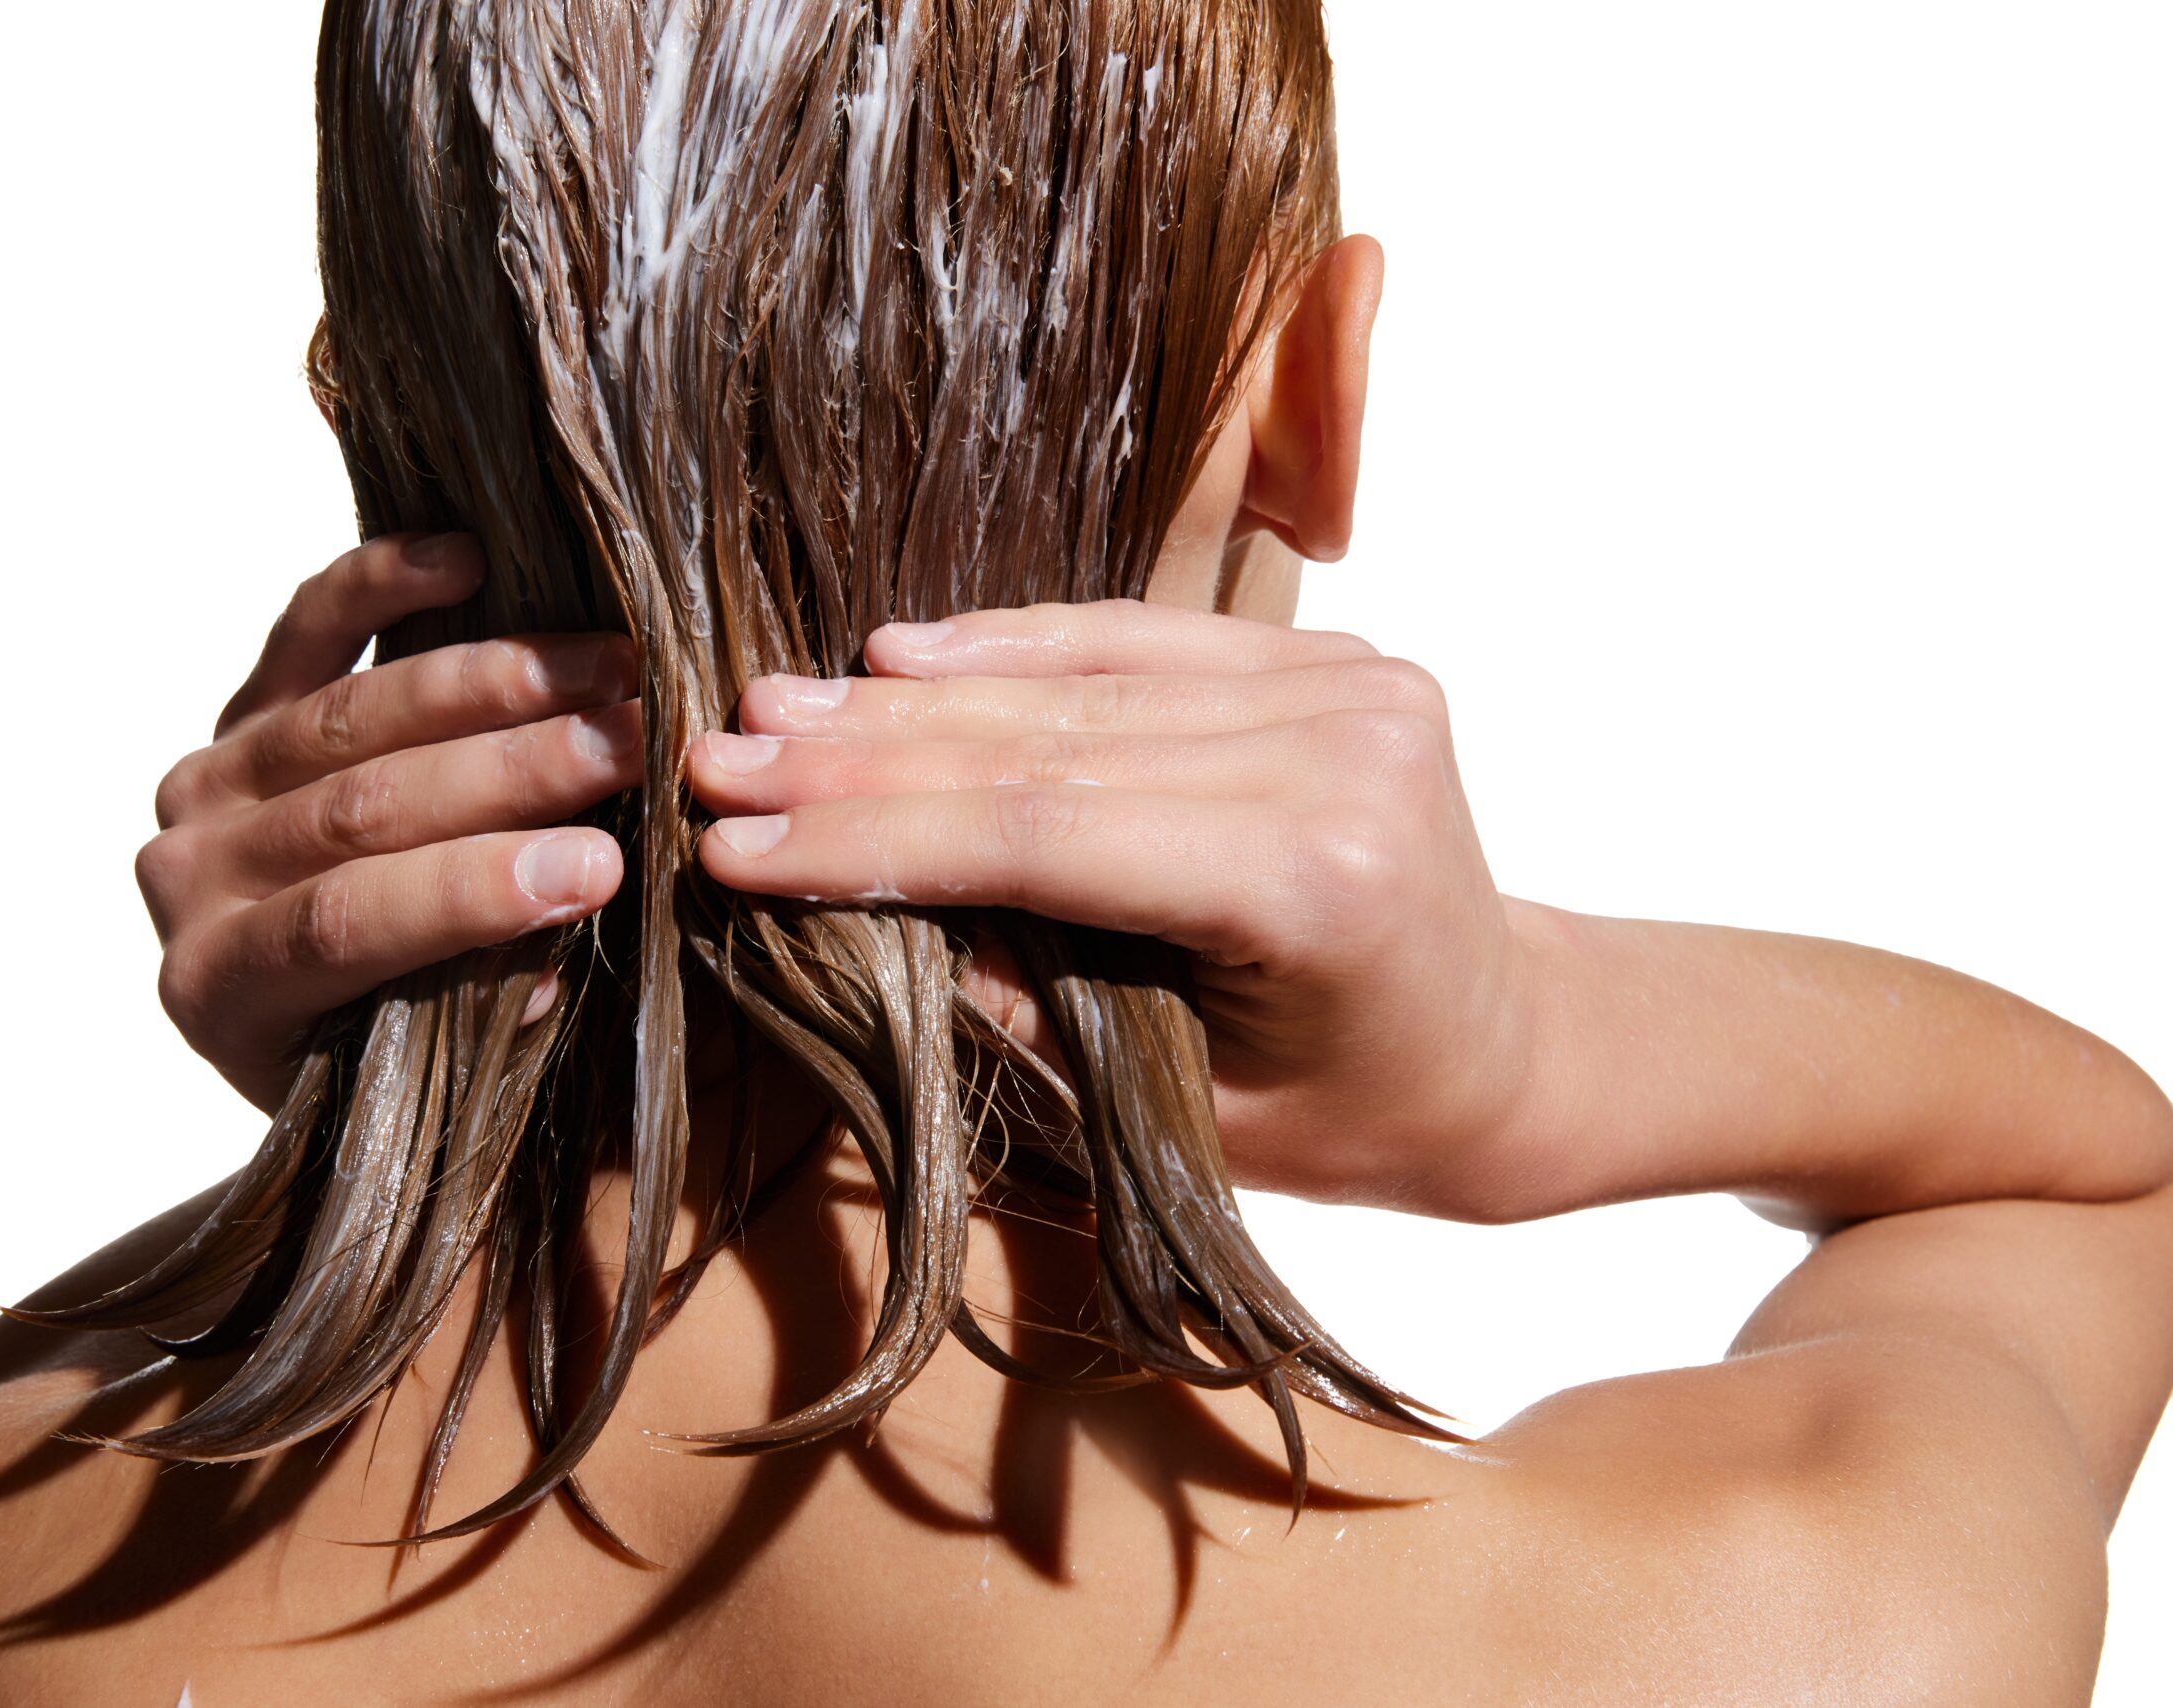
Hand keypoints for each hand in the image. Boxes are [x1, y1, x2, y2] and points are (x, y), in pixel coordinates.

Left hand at [137, 533, 640, 1112]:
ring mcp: (207, 784)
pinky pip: (302, 630)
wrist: (299, 1017)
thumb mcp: (420, 1074)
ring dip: (493, 683)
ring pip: (349, 715)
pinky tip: (468, 559)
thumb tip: (551, 951)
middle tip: (635, 743)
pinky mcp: (239, 710)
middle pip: (359, 805)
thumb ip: (475, 1016)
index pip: (344, 921)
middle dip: (513, 771)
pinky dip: (380, 585)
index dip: (470, 890)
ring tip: (611, 668)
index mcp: (218, 990)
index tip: (602, 865)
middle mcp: (190, 877)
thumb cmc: (377, 1055)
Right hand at [686, 599, 1539, 1216]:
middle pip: (1051, 744)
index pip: (1048, 837)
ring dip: (914, 698)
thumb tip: (849, 907)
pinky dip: (1014, 645)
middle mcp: (1344, 754)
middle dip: (866, 758)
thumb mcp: (1176, 1111)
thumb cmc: (1352, 1115)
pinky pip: (1138, 641)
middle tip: (718, 756)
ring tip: (773, 705)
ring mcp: (1347, 686)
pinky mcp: (1331, 657)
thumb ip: (1022, 1003)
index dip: (877, 836)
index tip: (734, 839)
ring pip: (1081, 683)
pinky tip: (900, 651)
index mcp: (1319, 881)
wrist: (1513, 1047)